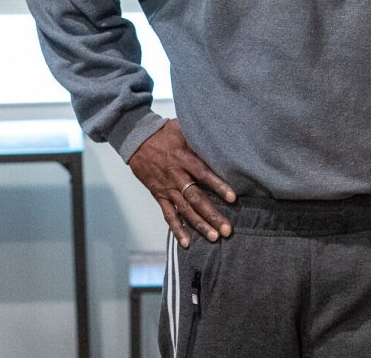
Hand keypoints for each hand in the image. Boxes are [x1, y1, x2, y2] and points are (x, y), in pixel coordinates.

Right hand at [128, 118, 236, 247]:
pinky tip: (187, 241)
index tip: (233, 198)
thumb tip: (222, 137)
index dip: (218, 186)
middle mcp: (176, 177)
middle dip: (212, 215)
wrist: (137, 140)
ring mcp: (167, 189)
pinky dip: (177, 229)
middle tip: (227, 230)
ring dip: (199, 225)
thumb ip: (201, 138)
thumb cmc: (165, 133)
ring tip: (214, 237)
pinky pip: (168, 215)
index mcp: (184, 159)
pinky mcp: (159, 195)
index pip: (204, 175)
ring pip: (185, 211)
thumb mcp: (184, 129)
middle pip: (196, 199)